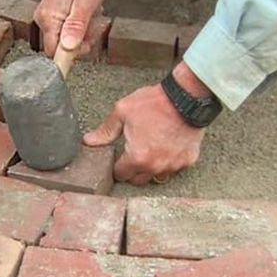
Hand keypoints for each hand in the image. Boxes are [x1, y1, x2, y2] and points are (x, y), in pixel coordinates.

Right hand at [34, 0, 106, 56]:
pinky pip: (65, 30)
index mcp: (49, 19)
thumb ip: (76, 27)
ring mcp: (47, 17)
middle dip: (80, 42)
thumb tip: (69, 48)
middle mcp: (43, 20)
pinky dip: (78, 26)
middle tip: (91, 26)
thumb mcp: (86, 4)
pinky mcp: (52, 15)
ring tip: (89, 16)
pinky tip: (84, 15)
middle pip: (61, 48)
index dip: (70, 55)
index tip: (84, 46)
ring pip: (65, 40)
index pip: (54, 53)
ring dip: (82, 33)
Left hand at [83, 63, 210, 184]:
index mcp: (137, 157)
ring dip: (151, 168)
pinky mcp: (188, 160)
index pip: (120, 174)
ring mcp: (173, 165)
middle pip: (138, 180)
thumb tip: (88, 141)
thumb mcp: (122, 112)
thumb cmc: (154, 103)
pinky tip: (167, 146)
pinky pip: (174, 168)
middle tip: (134, 151)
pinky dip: (169, 161)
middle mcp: (155, 167)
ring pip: (157, 177)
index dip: (117, 165)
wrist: (185, 97)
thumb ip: (105, 131)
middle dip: (133, 169)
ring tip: (150, 149)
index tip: (120, 155)